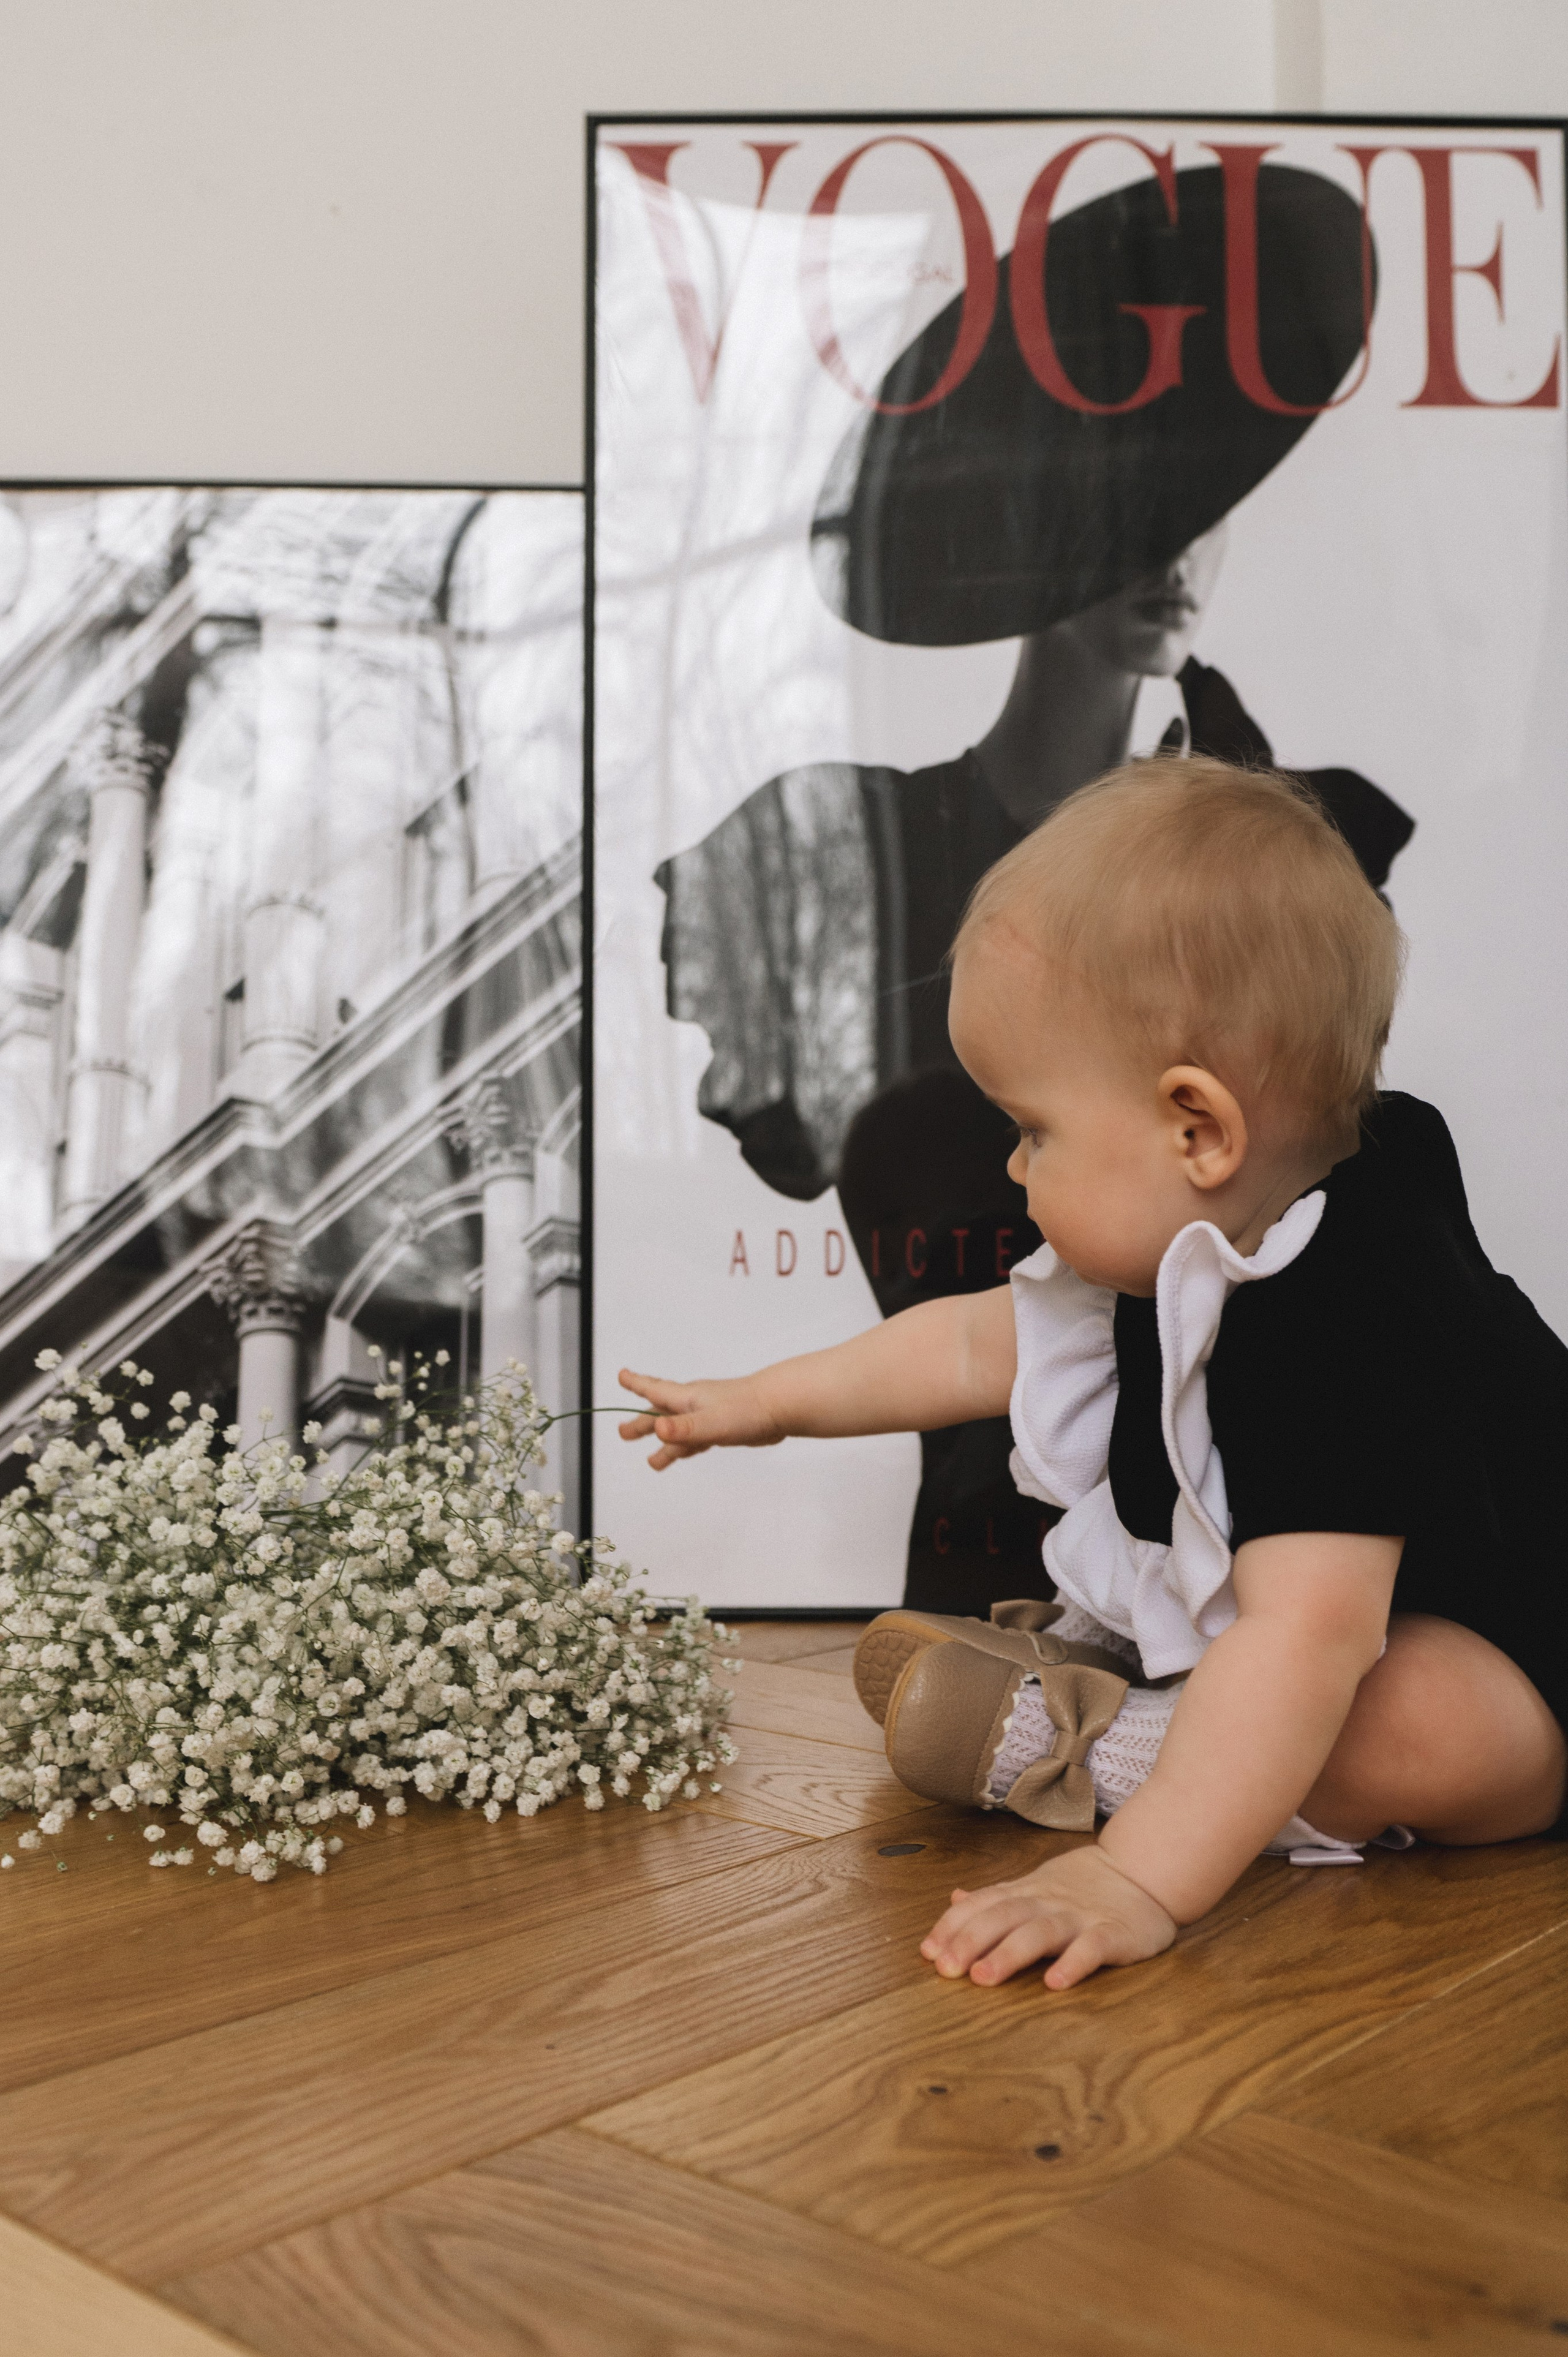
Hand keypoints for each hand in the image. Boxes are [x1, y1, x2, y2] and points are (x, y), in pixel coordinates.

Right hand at [617, 1368, 786, 1469]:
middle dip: (641, 1422)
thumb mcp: (711, 1422)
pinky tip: (683, 1454)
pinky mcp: (724, 1429)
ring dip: (664, 1444)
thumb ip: (684, 1428)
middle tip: (622, 1432)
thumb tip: (658, 1428)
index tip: (621, 1375)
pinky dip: (686, 1447)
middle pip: (661, 1414)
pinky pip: (698, 1439)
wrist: (782, 1406)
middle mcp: (695, 1405)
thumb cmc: (748, 1408)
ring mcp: (710, 1417)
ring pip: (680, 1431)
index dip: (637, 1384)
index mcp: (687, 1399)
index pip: (655, 1390)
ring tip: (652, 1460)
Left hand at [920, 1842, 1177, 1990]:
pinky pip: (1092, 1948)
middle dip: (971, 1941)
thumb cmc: (1083, 1886)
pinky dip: (1073, 1964)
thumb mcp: (1035, 1886)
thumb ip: (996, 1897)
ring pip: (1040, 1931)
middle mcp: (1047, 1902)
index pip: (982, 1905)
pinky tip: (1055, 1983)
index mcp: (1026, 1893)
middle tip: (946, 1969)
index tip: (928, 1952)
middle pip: (1003, 1917)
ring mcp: (1080, 1917)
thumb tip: (954, 1898)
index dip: (953, 1926)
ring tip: (984, 1977)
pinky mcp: (1113, 1934)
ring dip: (1009, 1953)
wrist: (1143, 1871)